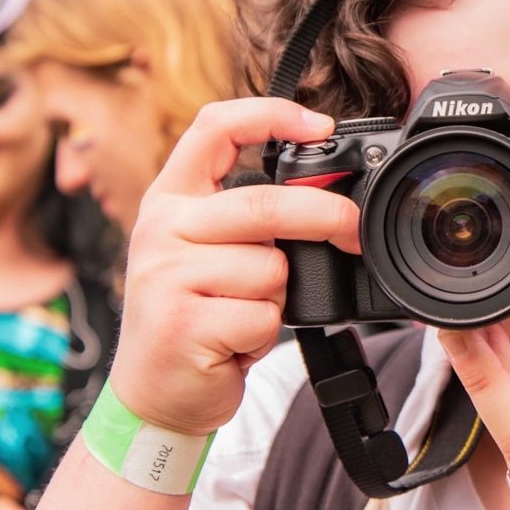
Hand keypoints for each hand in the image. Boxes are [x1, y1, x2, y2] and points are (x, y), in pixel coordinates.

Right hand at [110, 99, 360, 436]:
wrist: (154, 395)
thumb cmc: (197, 318)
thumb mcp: (211, 254)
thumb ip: (251, 220)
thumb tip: (329, 198)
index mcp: (171, 200)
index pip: (213, 128)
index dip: (270, 115)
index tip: (320, 124)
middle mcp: (161, 228)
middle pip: (264, 205)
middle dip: (325, 217)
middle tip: (354, 230)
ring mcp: (167, 275)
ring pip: (270, 268)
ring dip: (279, 298)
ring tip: (243, 313)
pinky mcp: (183, 322)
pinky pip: (263, 315)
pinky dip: (265, 334)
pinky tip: (234, 342)